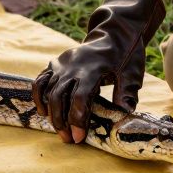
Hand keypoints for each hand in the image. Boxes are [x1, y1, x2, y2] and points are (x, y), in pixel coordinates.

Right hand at [32, 0, 165, 143]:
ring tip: (60, 131)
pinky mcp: (56, 63)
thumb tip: (123, 116)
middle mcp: (72, 65)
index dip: (77, 119)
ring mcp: (62, 63)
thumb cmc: (126, 55)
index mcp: (92, 68)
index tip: (79, 137)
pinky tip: (44, 111)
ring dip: (51, 113)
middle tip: (68, 139)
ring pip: (48, 91)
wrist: (115, 32)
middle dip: (61, 121)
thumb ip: (127, 94)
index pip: (79, 97)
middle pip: (59, 97)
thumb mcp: (132, 74)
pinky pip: (41, 80)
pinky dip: (40, 97)